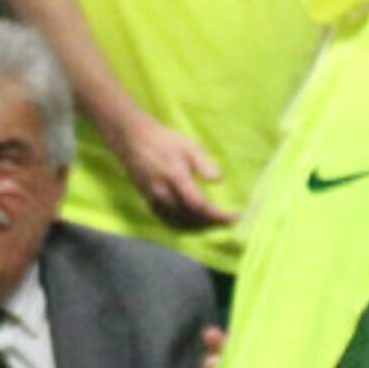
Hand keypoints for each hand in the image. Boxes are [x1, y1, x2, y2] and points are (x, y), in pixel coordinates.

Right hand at [109, 113, 235, 229]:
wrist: (132, 140)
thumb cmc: (163, 140)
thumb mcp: (188, 145)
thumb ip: (204, 163)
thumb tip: (219, 180)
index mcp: (176, 177)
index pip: (200, 206)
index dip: (220, 216)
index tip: (236, 215)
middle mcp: (164, 193)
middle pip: (192, 218)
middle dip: (214, 223)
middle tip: (229, 220)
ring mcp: (154, 199)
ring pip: (181, 223)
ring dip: (200, 227)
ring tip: (215, 222)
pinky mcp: (149, 202)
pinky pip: (169, 221)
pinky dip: (185, 226)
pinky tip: (194, 223)